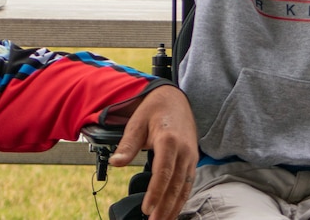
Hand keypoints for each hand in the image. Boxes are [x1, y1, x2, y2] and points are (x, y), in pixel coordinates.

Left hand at [110, 85, 197, 219]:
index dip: (156, 193)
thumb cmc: (154, 110)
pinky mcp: (193, 160)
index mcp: (169, 140)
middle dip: (166, 206)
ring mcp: (191, 156)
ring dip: (175, 206)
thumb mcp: (136, 123)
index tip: (147, 208)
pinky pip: (189, 183)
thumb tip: (116, 163)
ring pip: (185, 187)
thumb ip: (127, 145)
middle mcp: (184, 150)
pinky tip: (173, 210)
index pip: (164, 172)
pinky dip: (182, 198)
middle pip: (176, 184)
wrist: (174, 99)